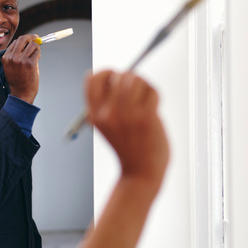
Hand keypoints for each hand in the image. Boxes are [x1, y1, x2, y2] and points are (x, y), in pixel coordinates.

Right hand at [2, 34, 40, 103]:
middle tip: (37, 38)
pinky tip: (36, 61)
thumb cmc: (18, 80)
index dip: (24, 40)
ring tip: (36, 55)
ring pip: (32, 45)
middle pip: (23, 39)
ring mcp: (21, 60)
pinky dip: (38, 55)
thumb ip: (17, 54)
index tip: (30, 40)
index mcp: (6, 57)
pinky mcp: (30, 63)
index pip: (16, 42)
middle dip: (31, 37)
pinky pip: (37, 52)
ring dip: (36, 48)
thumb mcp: (11, 66)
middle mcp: (12, 57)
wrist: (21, 93)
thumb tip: (29, 42)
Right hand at [85, 70, 168, 184]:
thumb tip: (122, 75)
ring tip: (147, 99)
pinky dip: (156, 95)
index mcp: (94, 114)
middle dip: (131, 78)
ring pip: (136, 79)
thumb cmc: (129, 148)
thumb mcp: (108, 126)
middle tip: (138, 91)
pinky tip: (155, 107)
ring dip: (145, 85)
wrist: (140, 175)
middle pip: (119, 75)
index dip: (107, 73)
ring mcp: (126, 115)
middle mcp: (107, 114)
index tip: (117, 78)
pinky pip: (152, 91)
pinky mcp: (145, 118)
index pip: (92, 79)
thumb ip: (109, 103)